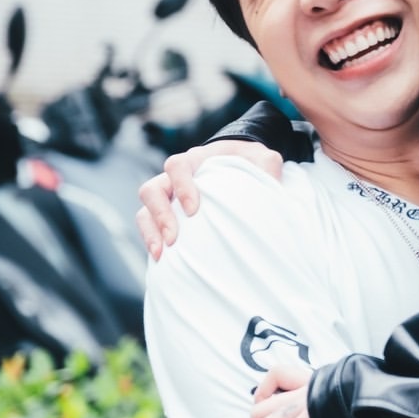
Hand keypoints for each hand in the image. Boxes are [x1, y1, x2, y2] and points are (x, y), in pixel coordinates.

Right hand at [137, 140, 284, 258]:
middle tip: (173, 238)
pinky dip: (151, 240)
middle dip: (159, 214)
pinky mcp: (167, 213)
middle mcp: (175, 177)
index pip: (177, 166)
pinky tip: (162, 259)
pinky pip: (148, 226)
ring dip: (149, 232)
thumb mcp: (264, 158)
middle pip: (151, 189)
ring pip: (144, 210)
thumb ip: (268, 166)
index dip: (181, 186)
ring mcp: (168, 195)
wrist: (239, 163)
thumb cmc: (248, 160)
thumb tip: (273, 187)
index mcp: (196, 159)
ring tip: (161, 254)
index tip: (193, 210)